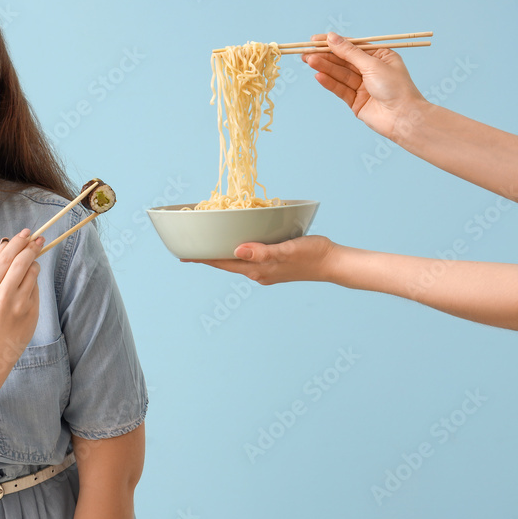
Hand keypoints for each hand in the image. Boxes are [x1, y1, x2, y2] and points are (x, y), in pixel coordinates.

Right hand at [0, 229, 42, 350]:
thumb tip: (6, 242)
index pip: (5, 259)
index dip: (17, 243)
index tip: (27, 233)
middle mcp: (3, 297)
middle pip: (21, 263)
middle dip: (31, 248)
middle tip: (39, 239)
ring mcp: (19, 305)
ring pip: (32, 273)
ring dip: (34, 263)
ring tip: (32, 262)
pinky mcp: (31, 312)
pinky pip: (36, 287)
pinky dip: (34, 280)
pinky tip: (29, 282)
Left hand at [183, 235, 338, 284]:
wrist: (334, 263)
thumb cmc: (313, 254)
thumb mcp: (287, 250)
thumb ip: (262, 252)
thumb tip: (237, 250)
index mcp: (257, 270)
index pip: (223, 263)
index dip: (203, 258)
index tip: (184, 256)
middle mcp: (258, 272)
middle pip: (227, 264)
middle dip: (209, 257)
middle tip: (190, 250)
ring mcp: (267, 270)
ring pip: (239, 262)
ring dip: (224, 255)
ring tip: (209, 246)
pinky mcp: (276, 265)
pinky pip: (251, 259)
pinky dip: (240, 252)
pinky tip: (239, 245)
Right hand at [302, 32, 427, 141]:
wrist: (402, 117)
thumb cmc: (396, 87)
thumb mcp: (372, 64)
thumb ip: (349, 52)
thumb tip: (332, 38)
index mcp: (380, 56)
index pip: (352, 46)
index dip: (333, 42)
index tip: (315, 40)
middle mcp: (371, 70)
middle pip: (343, 60)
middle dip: (325, 56)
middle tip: (306, 52)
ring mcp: (362, 86)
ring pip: (340, 74)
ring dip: (324, 67)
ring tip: (308, 61)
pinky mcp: (355, 101)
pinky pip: (340, 89)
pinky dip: (329, 82)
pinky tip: (318, 76)